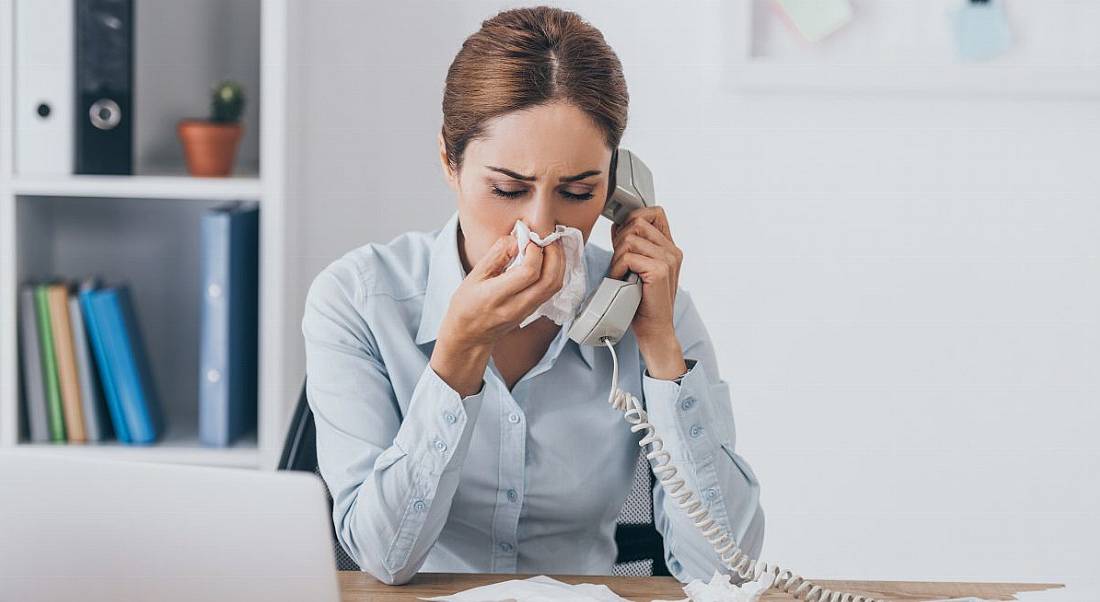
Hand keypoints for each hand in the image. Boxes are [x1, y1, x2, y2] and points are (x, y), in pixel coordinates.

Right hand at [431, 234, 564, 395]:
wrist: (470, 335)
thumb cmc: (467, 305)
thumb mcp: (474, 276)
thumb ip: (496, 255)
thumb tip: (517, 238)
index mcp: (497, 296)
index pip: (528, 273)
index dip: (535, 251)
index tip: (530, 238)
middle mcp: (516, 306)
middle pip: (549, 280)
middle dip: (554, 253)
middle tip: (548, 236)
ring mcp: (528, 310)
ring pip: (554, 286)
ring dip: (559, 262)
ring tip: (551, 244)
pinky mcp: (534, 310)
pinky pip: (551, 290)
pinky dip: (556, 271)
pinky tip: (550, 258)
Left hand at [609, 206, 686, 379]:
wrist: (655, 330)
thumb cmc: (643, 302)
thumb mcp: (638, 268)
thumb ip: (633, 246)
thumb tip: (618, 226)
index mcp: (670, 248)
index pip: (654, 212)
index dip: (634, 218)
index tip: (622, 237)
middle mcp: (672, 251)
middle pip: (637, 222)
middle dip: (620, 240)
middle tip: (620, 263)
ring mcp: (668, 259)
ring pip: (629, 238)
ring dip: (617, 257)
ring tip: (621, 274)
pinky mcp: (659, 270)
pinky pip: (628, 256)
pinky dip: (618, 268)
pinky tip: (622, 281)